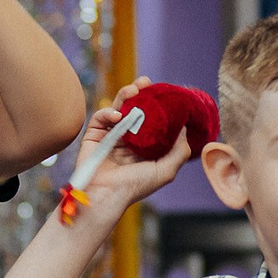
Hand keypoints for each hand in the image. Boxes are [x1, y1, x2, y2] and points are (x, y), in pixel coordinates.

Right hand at [65, 80, 189, 222]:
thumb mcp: (166, 170)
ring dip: (124, 96)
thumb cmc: (136, 186)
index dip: (155, 105)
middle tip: (145, 82)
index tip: (163, 93)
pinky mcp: (93, 136)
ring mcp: (109, 136)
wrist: (107, 195)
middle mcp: (126, 139)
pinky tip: (117, 115)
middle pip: (133, 110)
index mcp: (143, 147)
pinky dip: (107, 113)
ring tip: (133, 90)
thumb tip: (184, 127)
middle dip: (139, 94)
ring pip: (116, 109)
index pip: (150, 119)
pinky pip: (100, 118)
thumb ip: (179, 150)